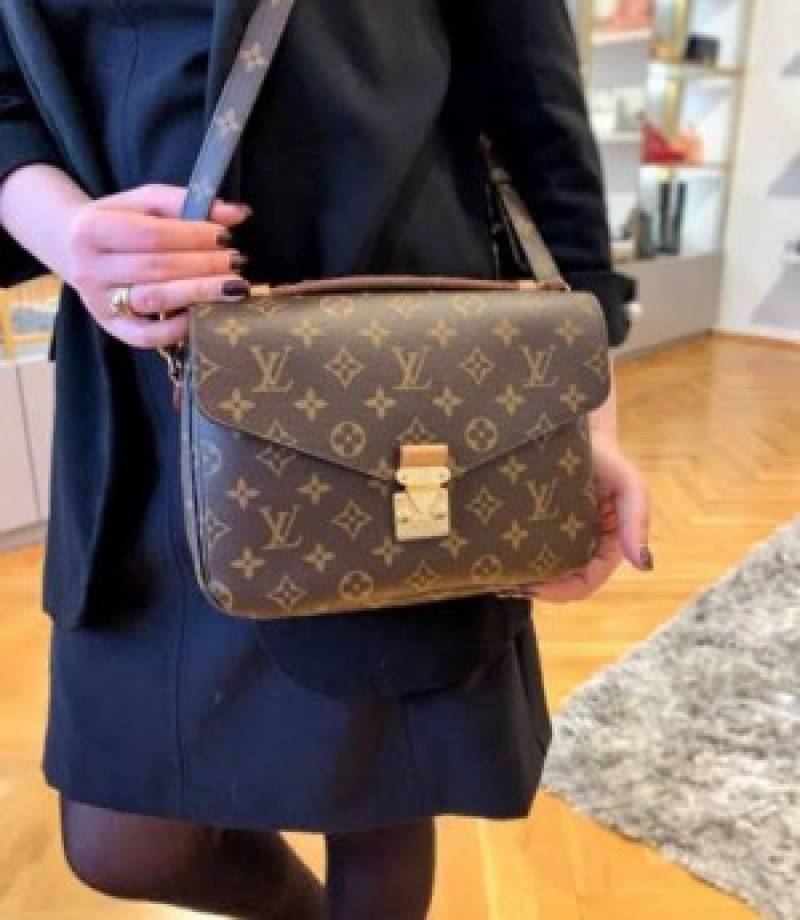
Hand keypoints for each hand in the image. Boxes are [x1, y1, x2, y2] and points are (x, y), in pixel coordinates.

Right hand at [62, 183, 252, 347]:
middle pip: (156, 268)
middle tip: (237, 263)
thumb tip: (237, 213)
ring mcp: (98, 301)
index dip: (193, 236)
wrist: (72, 248)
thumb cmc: (117, 221)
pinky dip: (175, 329)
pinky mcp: (110, 327)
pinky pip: (144, 336)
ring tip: (234, 287)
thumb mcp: (143, 202)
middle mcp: (90, 267)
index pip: (151, 234)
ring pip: (154, 299)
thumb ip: (186, 203)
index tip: (227, 236)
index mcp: (92, 228)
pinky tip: (202, 316)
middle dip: (204, 265)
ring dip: (199, 293)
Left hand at [501, 432, 651, 602]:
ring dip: (523, 579)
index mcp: (606, 546)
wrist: (574, 427)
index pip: (586, 582)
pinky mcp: (537, 525)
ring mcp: (559, 537)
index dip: (562, 592)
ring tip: (498, 576)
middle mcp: (583, 546)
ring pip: (542, 571)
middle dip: (538, 589)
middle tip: (508, 583)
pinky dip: (514, 559)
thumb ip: (638, 519)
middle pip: (561, 583)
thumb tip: (643, 564)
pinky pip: (527, 551)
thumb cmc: (605, 456)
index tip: (534, 587)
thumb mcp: (629, 484)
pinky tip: (496, 558)